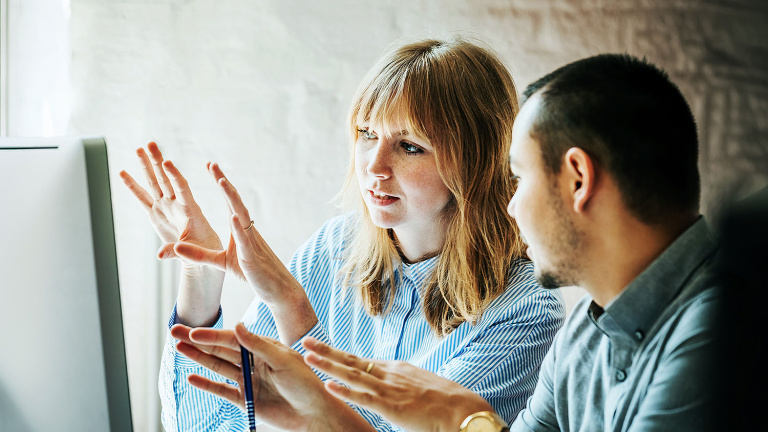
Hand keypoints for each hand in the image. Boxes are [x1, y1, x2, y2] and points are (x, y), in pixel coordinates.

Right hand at [119, 142, 221, 263]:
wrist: (201, 253)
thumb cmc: (204, 250)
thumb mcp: (194, 252)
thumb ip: (176, 251)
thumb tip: (159, 256)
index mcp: (190, 210)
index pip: (182, 188)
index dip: (175, 176)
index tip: (167, 162)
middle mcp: (176, 204)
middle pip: (165, 179)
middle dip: (157, 162)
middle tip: (150, 144)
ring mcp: (165, 207)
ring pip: (154, 183)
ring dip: (146, 167)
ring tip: (138, 149)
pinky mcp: (156, 214)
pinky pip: (141, 198)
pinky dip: (132, 186)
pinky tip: (123, 172)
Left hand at [172, 165, 317, 343]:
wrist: (277, 289)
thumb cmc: (252, 273)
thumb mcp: (221, 262)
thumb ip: (199, 255)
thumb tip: (177, 246)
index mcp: (240, 229)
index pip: (229, 201)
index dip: (220, 183)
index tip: (211, 166)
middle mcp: (247, 230)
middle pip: (235, 201)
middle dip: (223, 182)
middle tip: (212, 164)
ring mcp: (251, 242)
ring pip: (241, 215)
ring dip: (232, 198)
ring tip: (222, 182)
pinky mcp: (252, 257)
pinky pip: (245, 240)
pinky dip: (239, 227)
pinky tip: (233, 216)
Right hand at [172, 323, 375, 431]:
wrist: (314, 413)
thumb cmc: (306, 383)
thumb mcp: (284, 360)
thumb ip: (258, 345)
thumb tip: (237, 326)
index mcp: (263, 347)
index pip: (232, 339)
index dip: (212, 335)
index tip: (193, 331)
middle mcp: (253, 361)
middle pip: (220, 349)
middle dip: (197, 341)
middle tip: (174, 331)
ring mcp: (248, 380)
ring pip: (218, 366)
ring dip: (198, 358)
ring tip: (178, 348)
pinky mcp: (246, 400)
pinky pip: (222, 390)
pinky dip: (207, 384)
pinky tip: (192, 377)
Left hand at [303, 337, 494, 431]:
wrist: (463, 410)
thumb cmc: (445, 403)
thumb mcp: (418, 388)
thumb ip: (402, 387)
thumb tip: (393, 391)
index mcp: (395, 369)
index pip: (360, 360)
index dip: (338, 354)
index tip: (320, 348)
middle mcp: (389, 374)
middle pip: (350, 360)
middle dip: (326, 351)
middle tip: (305, 341)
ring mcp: (389, 389)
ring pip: (352, 374)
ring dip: (328, 365)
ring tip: (308, 357)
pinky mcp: (392, 406)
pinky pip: (364, 397)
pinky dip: (345, 390)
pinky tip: (329, 385)